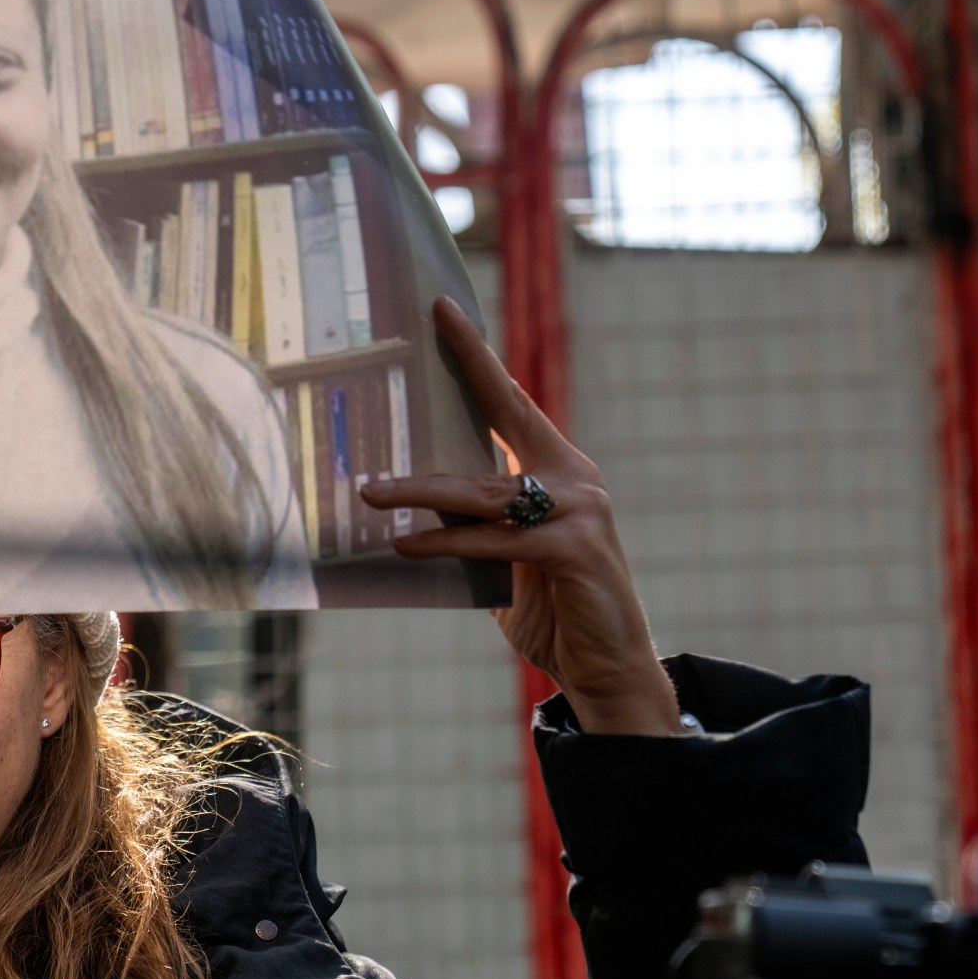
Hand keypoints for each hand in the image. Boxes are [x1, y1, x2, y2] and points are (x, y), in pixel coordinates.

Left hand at [361, 299, 680, 735]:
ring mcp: (579, 510)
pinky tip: (407, 545)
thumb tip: (407, 506)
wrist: (606, 666)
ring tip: (372, 491)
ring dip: (422, 490)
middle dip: (465, 369)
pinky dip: (448, 543)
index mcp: (556, 469)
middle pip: (507, 415)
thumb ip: (471, 524)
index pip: (510, 402)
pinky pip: (496, 540)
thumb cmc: (552, 609)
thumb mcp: (502, 557)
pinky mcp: (574, 549)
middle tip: (422, 332)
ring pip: (485, 490)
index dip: (476, 357)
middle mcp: (573, 477)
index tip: (443, 312)